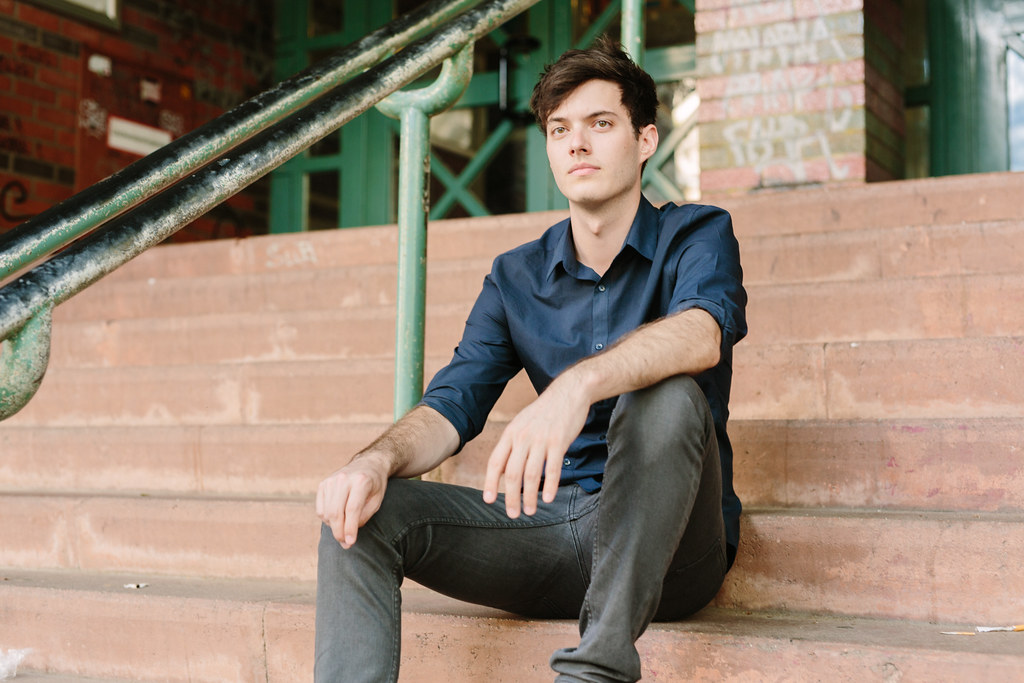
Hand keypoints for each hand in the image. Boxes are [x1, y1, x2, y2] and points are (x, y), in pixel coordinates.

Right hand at [316, 453, 388, 548]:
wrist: (368, 464)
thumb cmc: (375, 485)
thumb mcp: (377, 501)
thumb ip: (364, 516)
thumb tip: (348, 533)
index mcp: (361, 481)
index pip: (352, 509)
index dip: (350, 528)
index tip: (350, 543)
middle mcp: (344, 479)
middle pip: (336, 512)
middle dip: (339, 532)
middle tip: (345, 544)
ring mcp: (331, 480)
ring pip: (327, 512)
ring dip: (334, 527)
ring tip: (344, 531)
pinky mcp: (323, 484)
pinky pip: (320, 509)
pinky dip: (327, 519)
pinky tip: (338, 519)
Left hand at [483, 376, 589, 517]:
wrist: (569, 392)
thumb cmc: (545, 412)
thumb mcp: (522, 424)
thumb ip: (512, 445)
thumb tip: (502, 470)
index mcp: (511, 434)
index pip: (495, 462)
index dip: (490, 483)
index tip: (488, 500)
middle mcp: (522, 437)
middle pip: (512, 473)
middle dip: (511, 497)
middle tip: (513, 514)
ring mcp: (540, 439)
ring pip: (531, 474)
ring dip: (530, 497)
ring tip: (530, 511)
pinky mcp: (559, 441)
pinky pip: (553, 468)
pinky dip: (550, 485)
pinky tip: (548, 499)